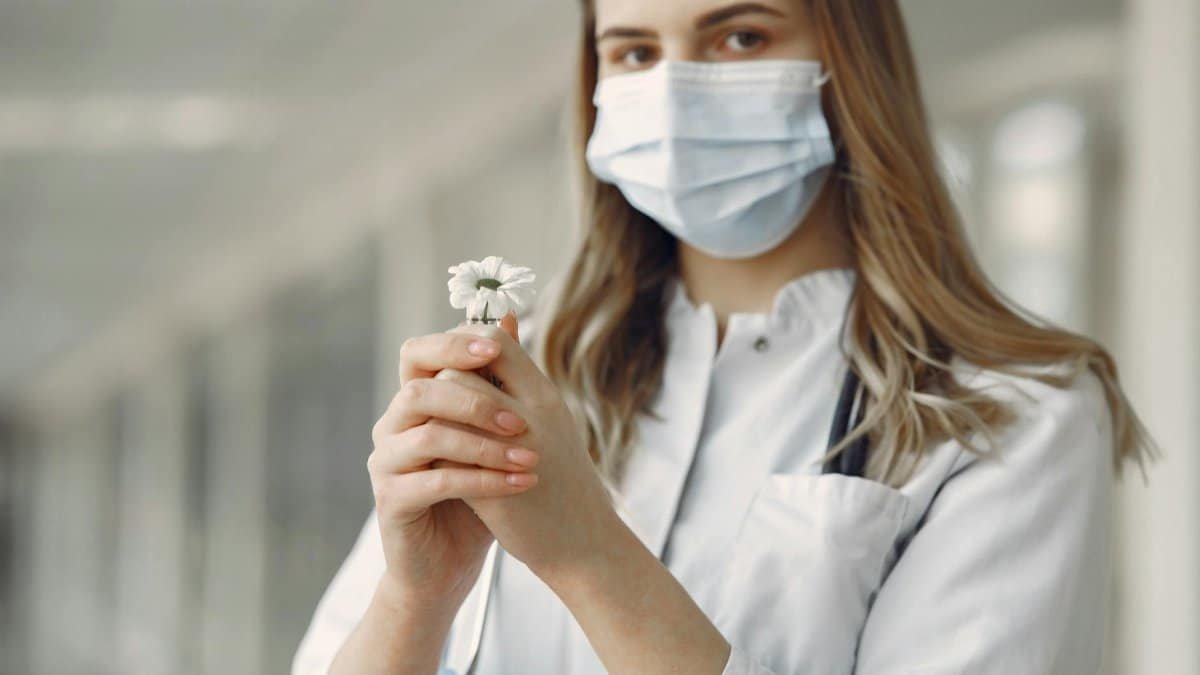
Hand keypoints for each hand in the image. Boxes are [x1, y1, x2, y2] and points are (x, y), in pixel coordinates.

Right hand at [367, 320, 541, 611]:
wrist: (451, 560)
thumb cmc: (477, 491)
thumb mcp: (496, 431)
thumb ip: (500, 378)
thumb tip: (511, 317)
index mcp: (415, 401)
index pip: (419, 354)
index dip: (454, 345)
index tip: (498, 348)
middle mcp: (393, 426)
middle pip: (419, 391)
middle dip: (473, 398)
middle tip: (521, 418)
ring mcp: (386, 463)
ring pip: (428, 437)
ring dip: (484, 445)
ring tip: (529, 457)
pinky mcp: (391, 500)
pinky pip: (436, 481)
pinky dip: (483, 480)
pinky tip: (520, 483)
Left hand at [444, 318, 618, 582]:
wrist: (584, 544)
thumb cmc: (564, 480)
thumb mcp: (550, 420)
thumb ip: (521, 379)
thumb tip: (503, 322)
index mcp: (545, 395)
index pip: (494, 340)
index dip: (465, 345)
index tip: (455, 368)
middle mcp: (533, 414)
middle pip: (464, 366)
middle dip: (441, 381)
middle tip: (438, 401)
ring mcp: (512, 450)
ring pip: (449, 407)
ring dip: (434, 415)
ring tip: (437, 429)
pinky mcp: (491, 489)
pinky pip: (444, 454)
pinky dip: (433, 452)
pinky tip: (433, 461)